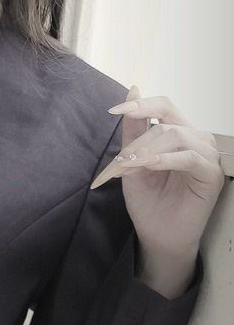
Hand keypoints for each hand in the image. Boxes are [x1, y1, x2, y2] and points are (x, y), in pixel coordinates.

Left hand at [89, 84, 224, 257]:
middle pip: (166, 121)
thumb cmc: (148, 200)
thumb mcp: (132, 162)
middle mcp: (196, 140)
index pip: (164, 106)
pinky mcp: (211, 175)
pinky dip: (166, 159)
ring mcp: (206, 156)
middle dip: (136, 142)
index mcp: (178, 133)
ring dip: (145, 151)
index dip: (141, 104)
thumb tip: (133, 89)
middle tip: (118, 164)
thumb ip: (133, 130)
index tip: (113, 110)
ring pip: (175, 136)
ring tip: (128, 169)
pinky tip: (149, 165)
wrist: (156, 235)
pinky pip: (190, 158)